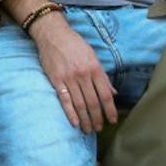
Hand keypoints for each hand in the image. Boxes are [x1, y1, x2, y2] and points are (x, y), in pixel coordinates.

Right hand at [30, 13, 117, 132]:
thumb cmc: (75, 45)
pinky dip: (70, 113)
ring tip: (88, 129)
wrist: (53, 35)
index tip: (112, 120)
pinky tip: (75, 122)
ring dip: (85, 119)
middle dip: (97, 118)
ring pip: (80, 104)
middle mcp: (83, 75)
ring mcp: (69, 78)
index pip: (105, 94)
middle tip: (99, 128)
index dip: (110, 110)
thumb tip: (113, 92)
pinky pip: (65, 100)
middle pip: (93, 102)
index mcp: (95, 69)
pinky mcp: (56, 80)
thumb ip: (102, 76)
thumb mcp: (93, 57)